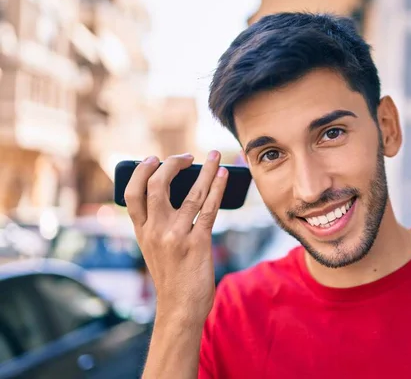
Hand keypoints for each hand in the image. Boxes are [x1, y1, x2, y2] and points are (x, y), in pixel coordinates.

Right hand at [124, 151, 227, 320]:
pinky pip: (209, 209)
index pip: (131, 193)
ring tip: (216, 155)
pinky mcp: (198, 243)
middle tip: (186, 157)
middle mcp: (156, 231)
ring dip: (206, 170)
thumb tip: (178, 193)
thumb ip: (157, 225)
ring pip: (191, 193)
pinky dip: (218, 188)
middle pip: (157, 185)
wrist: (180, 308)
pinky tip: (225, 175)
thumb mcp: (153, 250)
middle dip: (172, 163)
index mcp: (141, 232)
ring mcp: (176, 236)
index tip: (154, 158)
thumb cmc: (172, 277)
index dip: (142, 171)